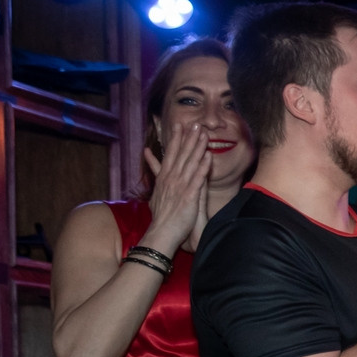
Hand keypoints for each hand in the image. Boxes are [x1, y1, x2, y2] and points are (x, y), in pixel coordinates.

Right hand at [142, 120, 212, 253]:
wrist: (161, 233)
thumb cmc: (162, 216)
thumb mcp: (156, 193)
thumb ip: (156, 176)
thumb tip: (149, 164)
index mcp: (164, 178)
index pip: (170, 154)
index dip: (176, 139)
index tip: (179, 125)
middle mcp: (171, 179)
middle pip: (180, 154)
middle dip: (187, 138)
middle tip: (194, 123)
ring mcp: (179, 186)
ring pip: (190, 163)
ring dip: (197, 147)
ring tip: (203, 134)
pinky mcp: (188, 196)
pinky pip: (197, 178)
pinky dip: (202, 166)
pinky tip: (208, 156)